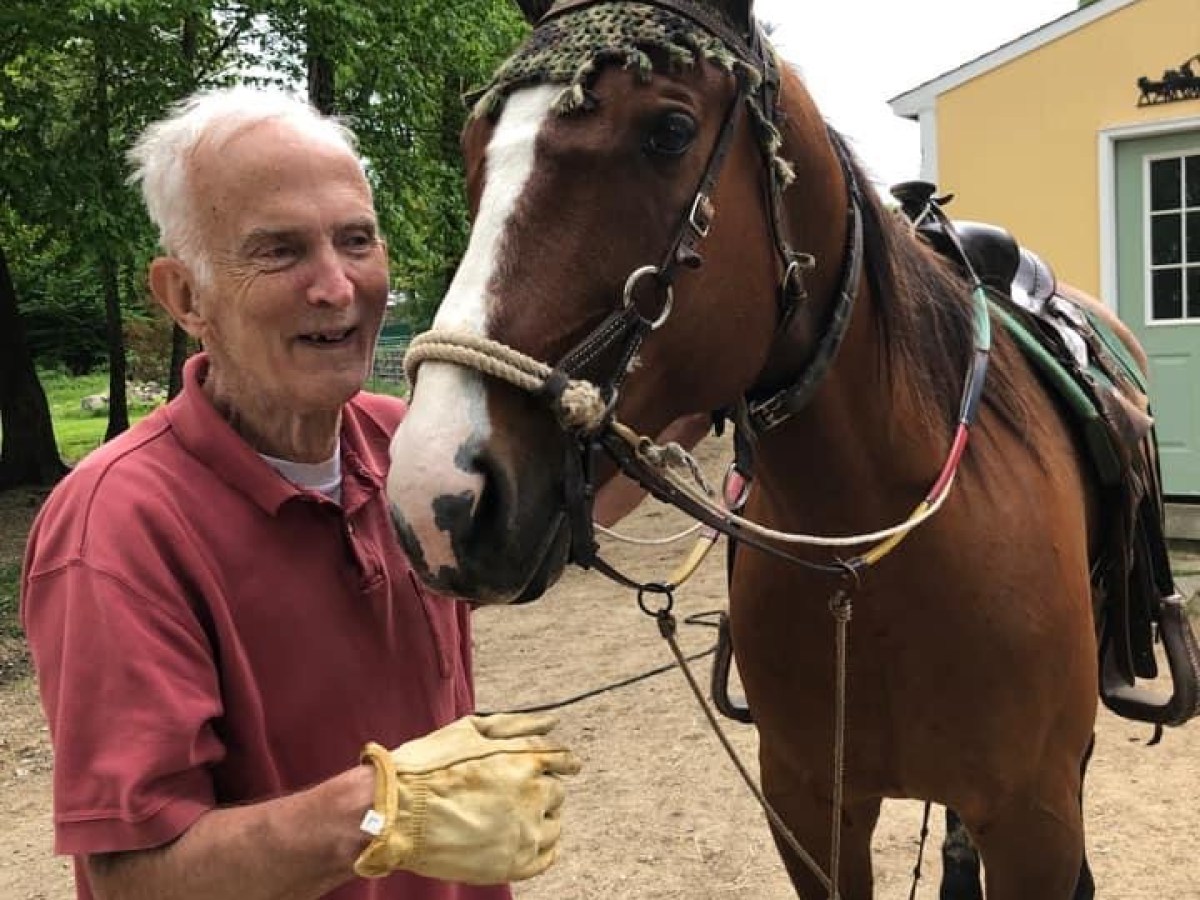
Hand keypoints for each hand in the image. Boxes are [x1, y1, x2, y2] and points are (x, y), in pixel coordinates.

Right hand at [353, 713, 580, 884]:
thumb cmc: (428, 767)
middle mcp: (531, 797)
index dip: (563, 762)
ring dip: (540, 818)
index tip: (564, 766)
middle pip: (557, 792)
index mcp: (524, 761)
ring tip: (511, 817)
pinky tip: (521, 840)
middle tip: (515, 792)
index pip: (562, 760)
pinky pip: (545, 858)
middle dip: (542, 789)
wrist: (394, 813)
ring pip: (553, 826)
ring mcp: (524, 834)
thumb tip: (551, 722)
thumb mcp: (470, 730)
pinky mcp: (512, 865)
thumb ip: (517, 724)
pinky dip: (539, 848)